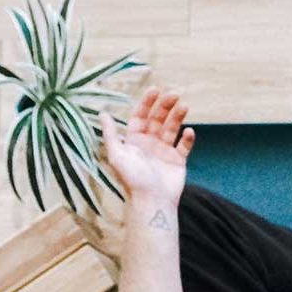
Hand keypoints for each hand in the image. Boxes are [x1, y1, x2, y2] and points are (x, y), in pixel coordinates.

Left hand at [99, 86, 196, 206]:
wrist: (151, 201)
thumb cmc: (132, 180)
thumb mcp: (116, 155)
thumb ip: (110, 133)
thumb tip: (102, 113)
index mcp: (134, 141)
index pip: (141, 116)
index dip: (147, 102)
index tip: (155, 90)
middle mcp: (149, 144)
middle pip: (158, 119)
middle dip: (165, 106)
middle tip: (174, 94)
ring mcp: (164, 152)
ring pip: (172, 129)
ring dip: (178, 117)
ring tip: (184, 106)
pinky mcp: (178, 161)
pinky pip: (184, 146)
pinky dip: (187, 138)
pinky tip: (189, 131)